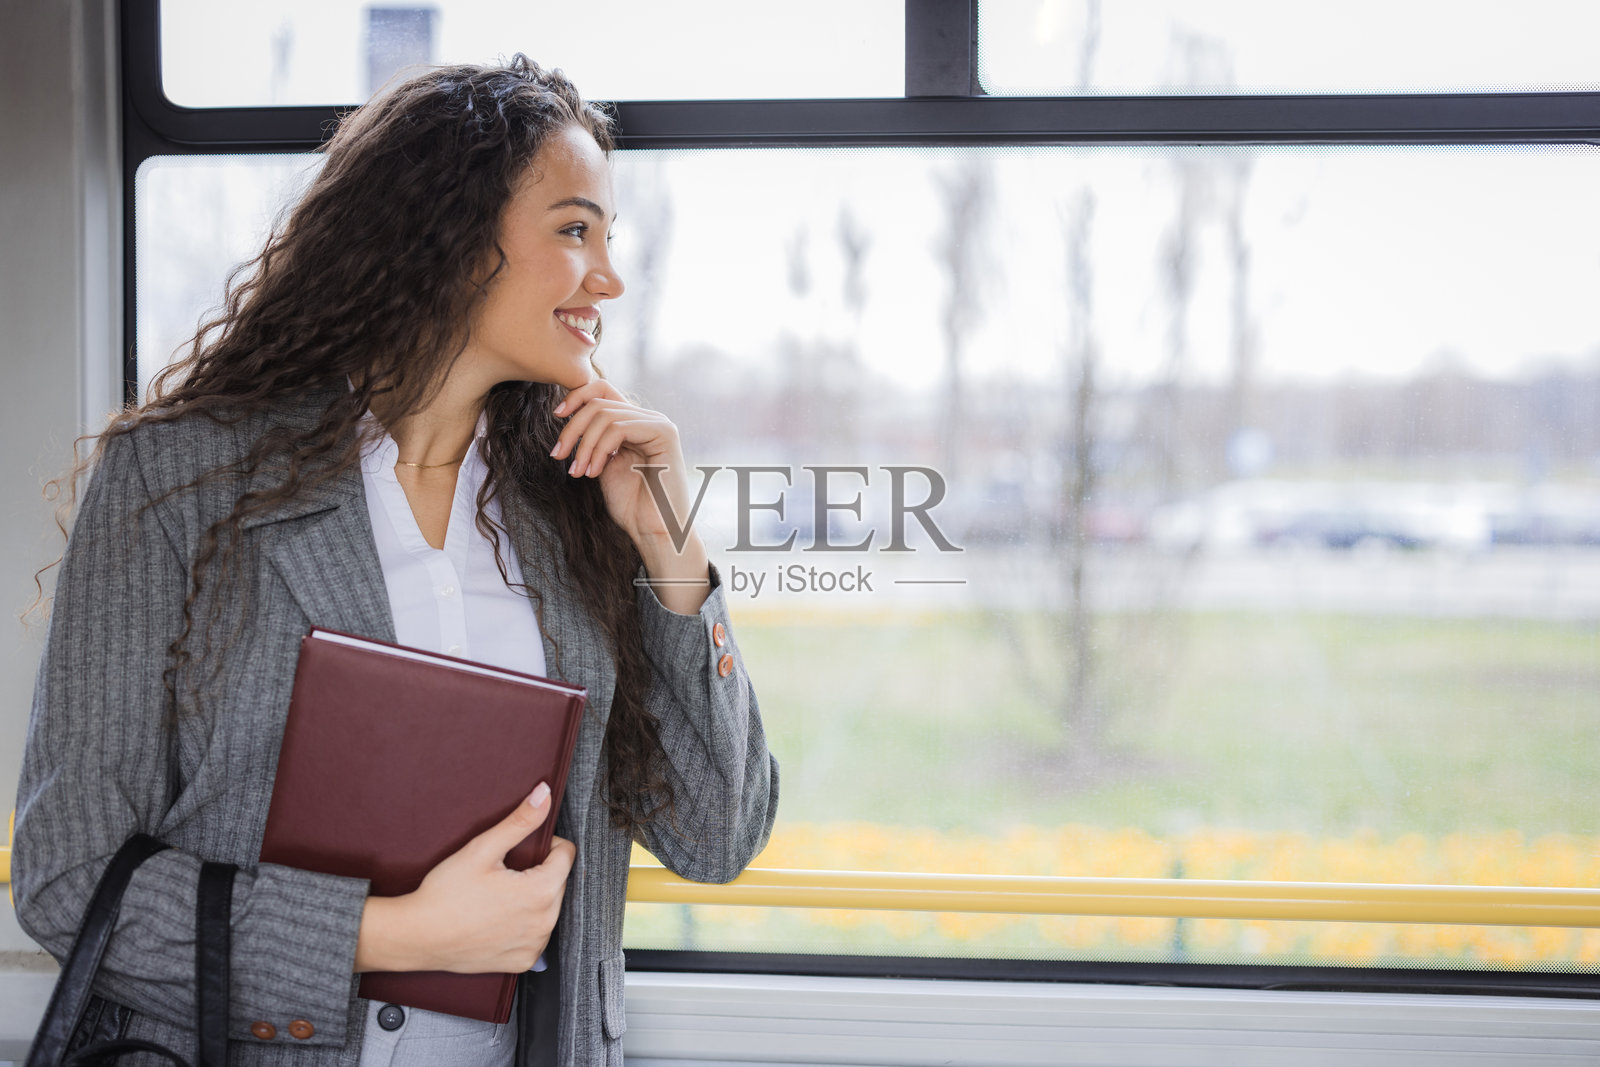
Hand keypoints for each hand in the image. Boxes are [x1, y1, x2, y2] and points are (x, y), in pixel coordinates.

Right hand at [355, 782, 574, 973]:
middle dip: (538, 871)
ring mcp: (534, 946)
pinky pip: (536, 935)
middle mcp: (545, 923)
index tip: (520, 850)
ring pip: (548, 908)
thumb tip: (545, 794)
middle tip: (503, 873)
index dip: (545, 844)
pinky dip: (523, 925)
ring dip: (533, 898)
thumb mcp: (483, 849)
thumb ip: (520, 821)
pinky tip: (497, 918)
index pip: (566, 855)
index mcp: (541, 892)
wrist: (417, 936)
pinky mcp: (522, 962)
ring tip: (498, 896)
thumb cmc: (446, 893)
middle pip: (558, 881)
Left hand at [548, 379, 694, 547]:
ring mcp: (659, 424)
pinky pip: (619, 428)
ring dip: (584, 445)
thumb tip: (568, 414)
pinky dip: (599, 450)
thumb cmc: (630, 504)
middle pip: (599, 401)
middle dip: (572, 428)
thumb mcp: (603, 464)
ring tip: (578, 472)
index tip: (556, 415)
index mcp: (635, 423)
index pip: (603, 389)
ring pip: (605, 414)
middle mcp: (649, 418)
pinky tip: (595, 472)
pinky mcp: (664, 434)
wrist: (654, 531)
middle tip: (558, 455)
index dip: (577, 396)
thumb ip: (594, 439)